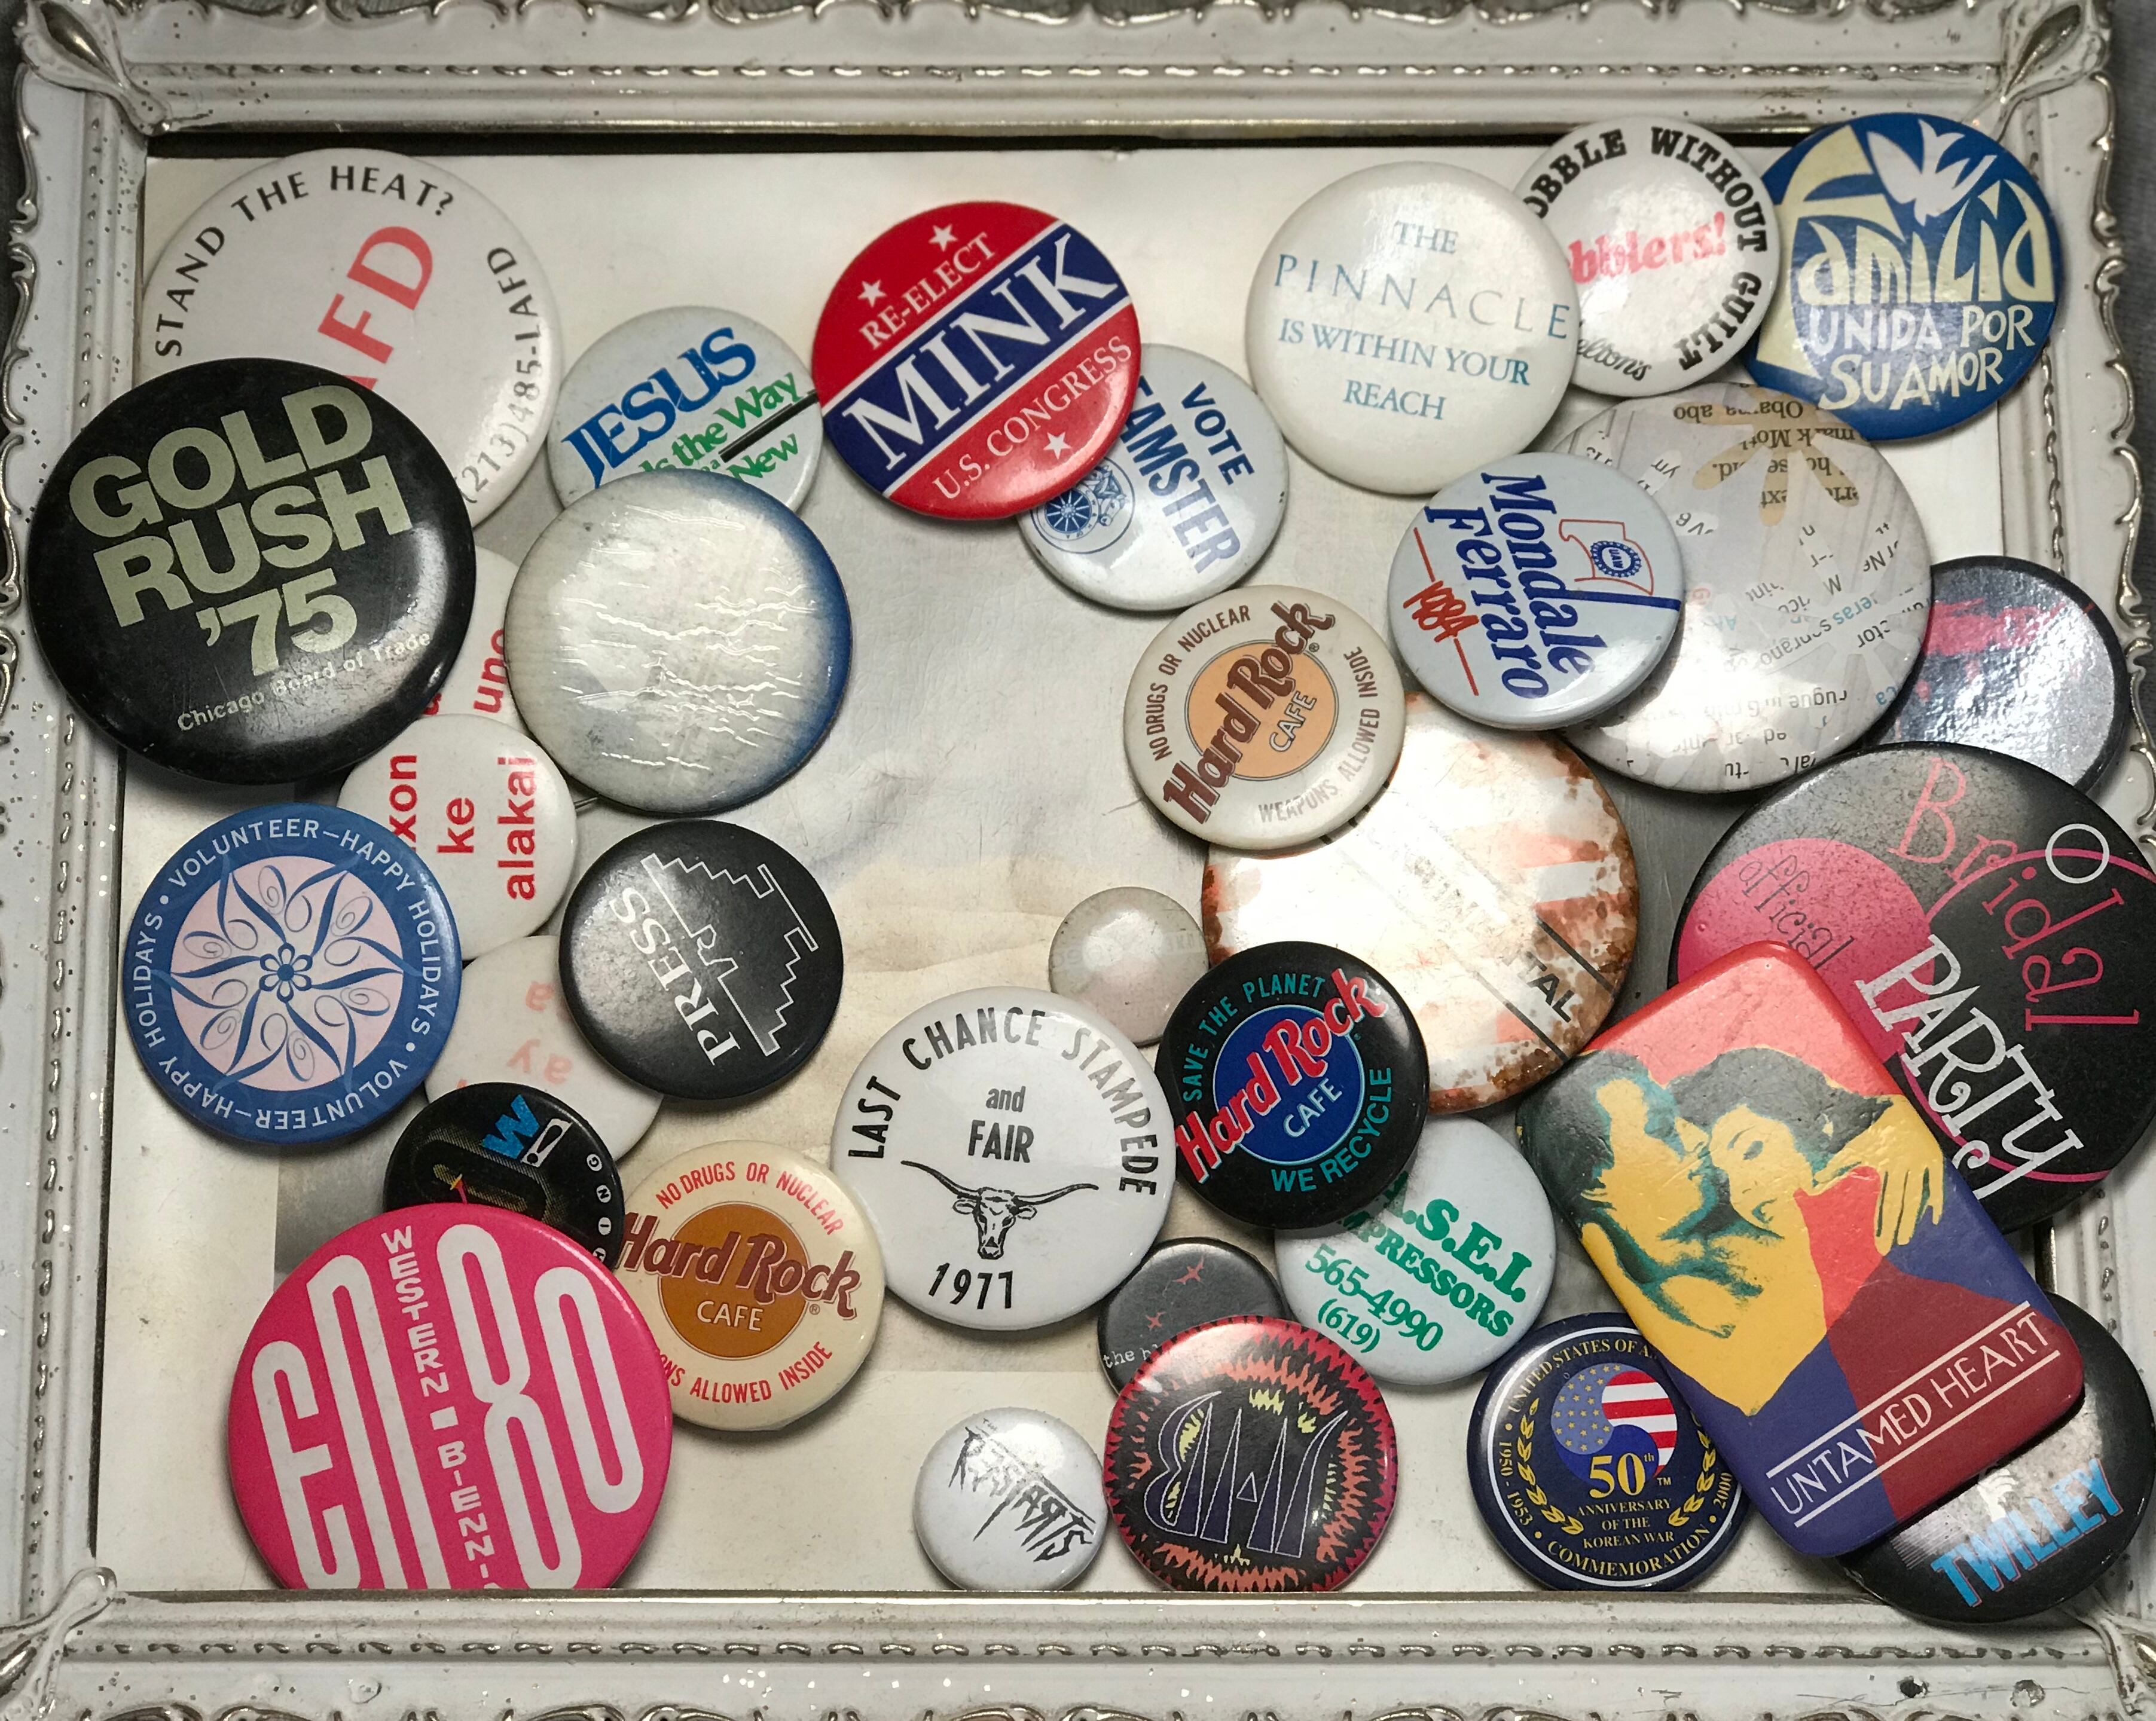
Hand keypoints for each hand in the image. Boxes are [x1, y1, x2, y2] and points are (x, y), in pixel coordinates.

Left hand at [1821, 1114, 1945, 1252]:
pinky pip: (1937, 1184)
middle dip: (1895, 1226)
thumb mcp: (1855, 1146)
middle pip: (1900, 1202)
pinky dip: (1937, 1200)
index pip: (1883, 1200)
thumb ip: (1838, 1165)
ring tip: (1906, 1239)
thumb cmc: (1875, 1129)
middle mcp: (1904, 1167)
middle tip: (1890, 1247)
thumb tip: (1815, 1182)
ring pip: (1917, 1196)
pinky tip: (1935, 1218)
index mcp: (1885, 1164)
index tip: (1878, 1243)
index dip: (1881, 1222)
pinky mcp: (1934, 1160)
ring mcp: (1921, 1164)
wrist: (1904, 1106)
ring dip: (1913, 1218)